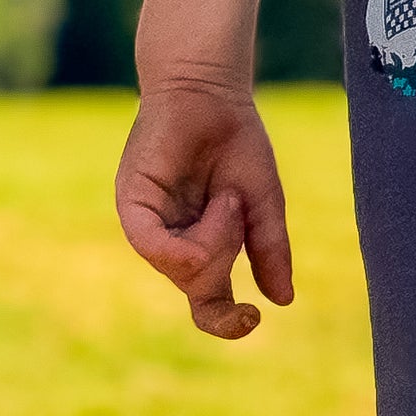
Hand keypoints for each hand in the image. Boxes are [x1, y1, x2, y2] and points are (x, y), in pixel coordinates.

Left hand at [114, 78, 293, 337]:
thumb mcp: (263, 204)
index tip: (253, 317)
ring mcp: (148, 225)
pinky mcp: (133, 205)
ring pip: (185, 270)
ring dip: (219, 240)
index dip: (226, 323)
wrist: (213, 92)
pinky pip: (157, 249)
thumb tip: (282, 301)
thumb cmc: (236, 142)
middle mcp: (168, 242)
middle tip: (238, 210)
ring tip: (227, 197)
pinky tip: (220, 206)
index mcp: (198, 247)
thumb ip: (268, 251)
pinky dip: (197, 239)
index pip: (205, 304)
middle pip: (200, 288)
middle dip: (230, 256)